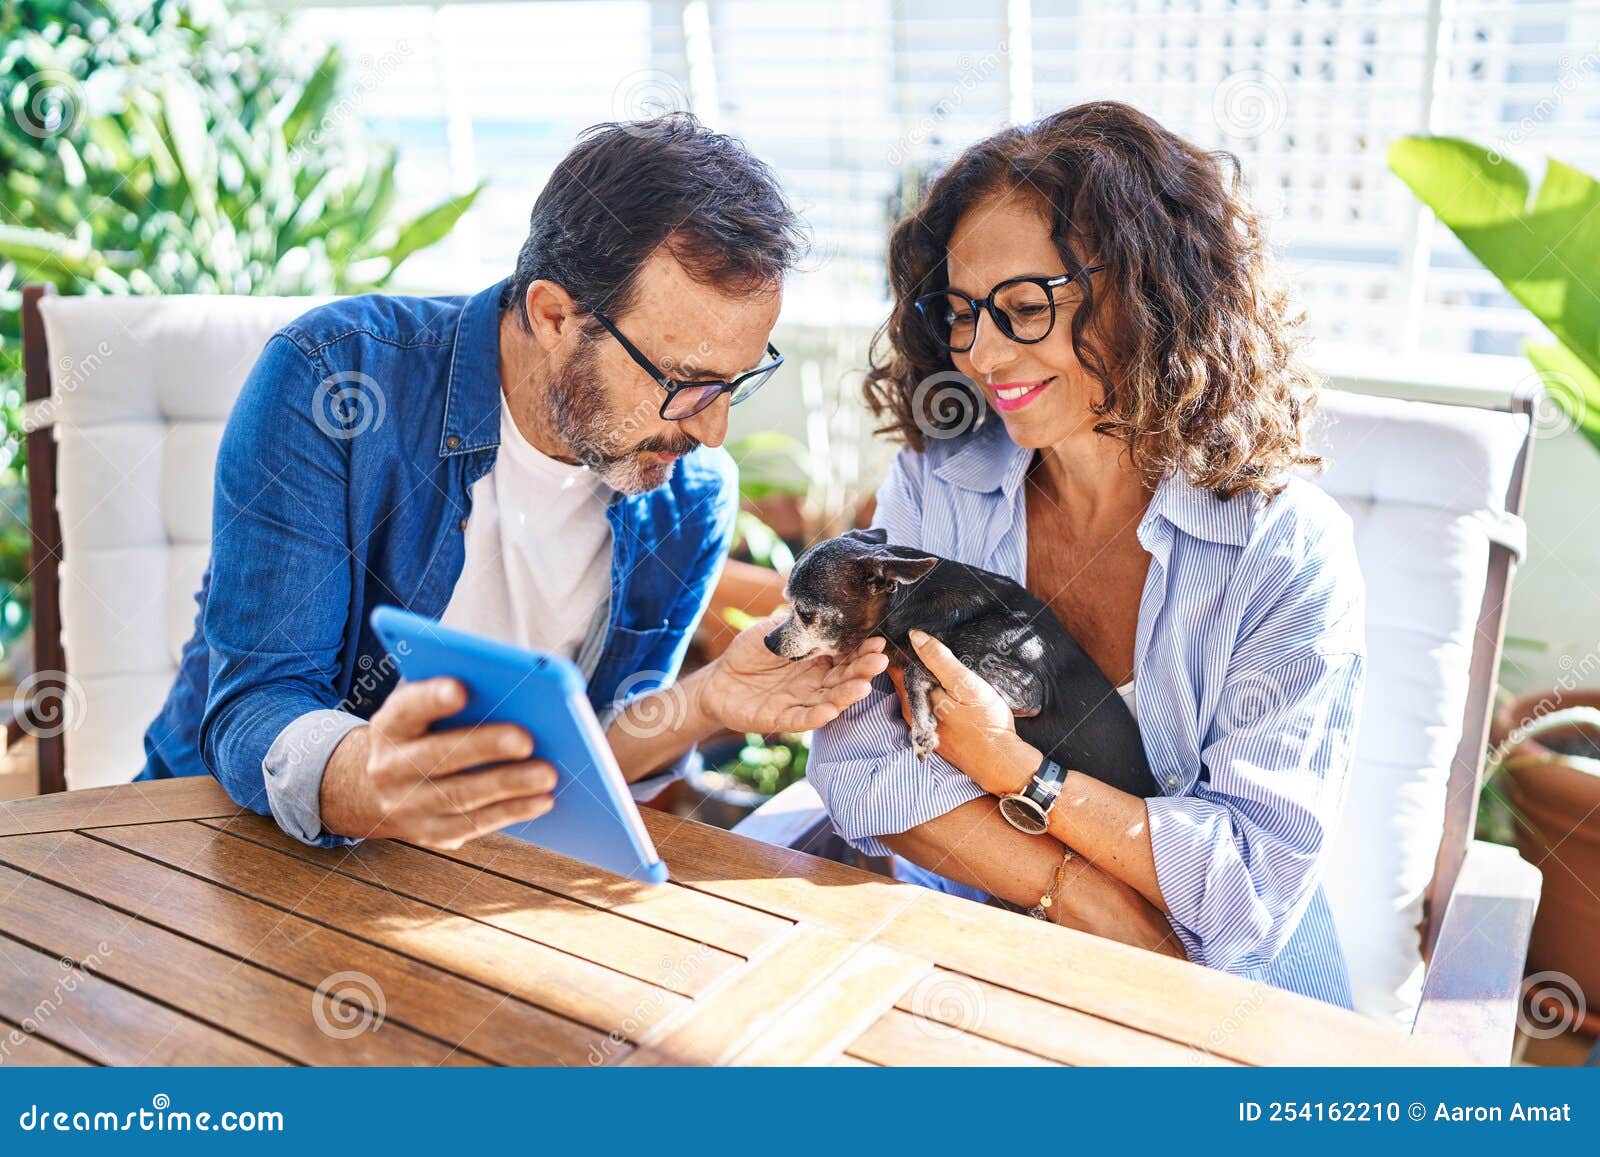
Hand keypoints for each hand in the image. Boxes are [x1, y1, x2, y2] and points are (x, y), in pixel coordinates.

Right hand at [320, 677, 558, 848]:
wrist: (376, 792)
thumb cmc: (419, 739)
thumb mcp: (420, 715)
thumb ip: (451, 703)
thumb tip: (511, 694)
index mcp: (390, 727)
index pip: (407, 708)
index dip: (432, 698)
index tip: (461, 689)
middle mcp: (390, 768)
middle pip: (439, 756)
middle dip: (486, 746)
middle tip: (527, 740)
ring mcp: (407, 805)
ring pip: (461, 795)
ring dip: (509, 784)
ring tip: (547, 773)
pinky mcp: (430, 833)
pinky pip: (475, 824)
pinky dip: (512, 811)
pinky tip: (542, 799)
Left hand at [698, 615, 888, 733]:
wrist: (718, 680)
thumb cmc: (748, 652)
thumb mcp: (773, 631)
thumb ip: (797, 625)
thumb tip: (821, 607)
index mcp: (818, 659)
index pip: (846, 655)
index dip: (863, 650)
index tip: (878, 641)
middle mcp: (816, 681)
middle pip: (845, 678)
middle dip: (863, 670)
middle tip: (879, 661)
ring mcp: (802, 701)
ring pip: (831, 699)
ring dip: (848, 694)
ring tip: (863, 686)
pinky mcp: (784, 718)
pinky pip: (804, 718)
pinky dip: (818, 715)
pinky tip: (831, 709)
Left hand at [889, 629, 1033, 795]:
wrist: (999, 759)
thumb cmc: (985, 722)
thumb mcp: (964, 684)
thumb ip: (938, 660)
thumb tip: (914, 636)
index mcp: (913, 697)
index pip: (894, 665)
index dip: (898, 647)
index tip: (906, 631)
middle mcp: (912, 711)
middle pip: (902, 677)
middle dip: (908, 659)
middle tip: (923, 638)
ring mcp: (922, 722)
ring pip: (914, 690)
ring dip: (920, 675)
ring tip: (935, 657)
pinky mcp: (934, 729)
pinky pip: (925, 703)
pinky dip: (930, 690)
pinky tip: (943, 683)